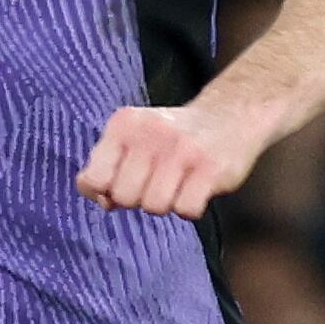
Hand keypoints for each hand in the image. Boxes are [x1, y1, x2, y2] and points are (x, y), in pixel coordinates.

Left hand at [78, 98, 265, 219]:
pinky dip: (190, 208)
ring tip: (177, 184)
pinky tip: (196, 188)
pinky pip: (186, 210)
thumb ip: (106, 168)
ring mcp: (182, 149)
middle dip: (139, 199)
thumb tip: (102, 200)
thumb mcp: (132, 139)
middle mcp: (151, 133)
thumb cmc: (172, 136)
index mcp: (124, 124)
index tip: (122, 184)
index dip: (106, 192)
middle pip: (124, 197)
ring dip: (166, 204)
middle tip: (157, 181)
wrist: (231, 114)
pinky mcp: (210, 168)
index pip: (93, 178)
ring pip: (154, 206)